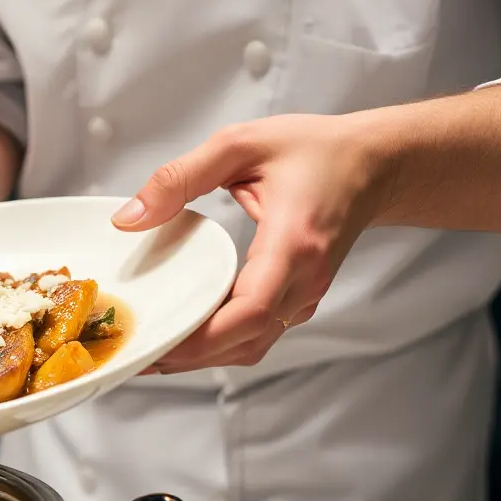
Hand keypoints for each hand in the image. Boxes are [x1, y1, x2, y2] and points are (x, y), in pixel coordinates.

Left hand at [111, 114, 393, 373]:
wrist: (371, 165)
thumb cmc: (315, 151)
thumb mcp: (239, 144)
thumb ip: (180, 178)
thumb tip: (129, 218)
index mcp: (294, 241)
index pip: (252, 309)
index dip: (204, 336)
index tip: (159, 340)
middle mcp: (305, 279)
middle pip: (245, 341)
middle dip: (188, 355)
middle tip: (133, 349)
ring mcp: (305, 296)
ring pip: (250, 347)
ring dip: (201, 357)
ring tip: (150, 347)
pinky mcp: (298, 301)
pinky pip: (257, 336)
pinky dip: (219, 344)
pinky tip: (184, 333)